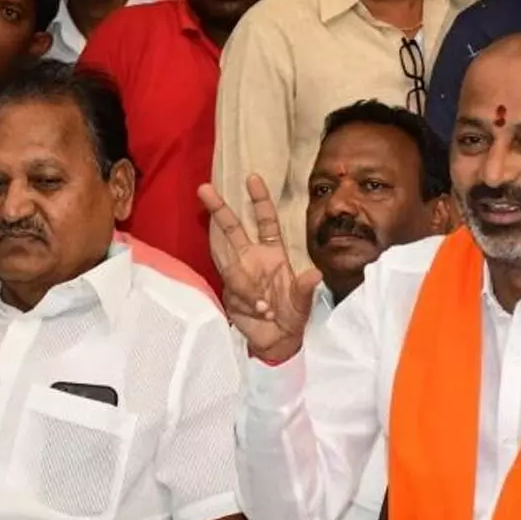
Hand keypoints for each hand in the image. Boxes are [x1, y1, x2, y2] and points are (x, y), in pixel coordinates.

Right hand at [199, 177, 321, 362]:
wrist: (278, 341)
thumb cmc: (292, 315)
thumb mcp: (302, 302)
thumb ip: (305, 288)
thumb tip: (315, 274)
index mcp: (272, 253)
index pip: (265, 221)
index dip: (260, 201)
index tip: (253, 178)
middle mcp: (252, 259)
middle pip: (233, 230)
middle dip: (219, 210)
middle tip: (204, 188)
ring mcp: (238, 276)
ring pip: (230, 265)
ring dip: (243, 282)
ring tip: (264, 305)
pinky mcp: (230, 294)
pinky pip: (237, 292)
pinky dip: (251, 302)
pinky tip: (263, 312)